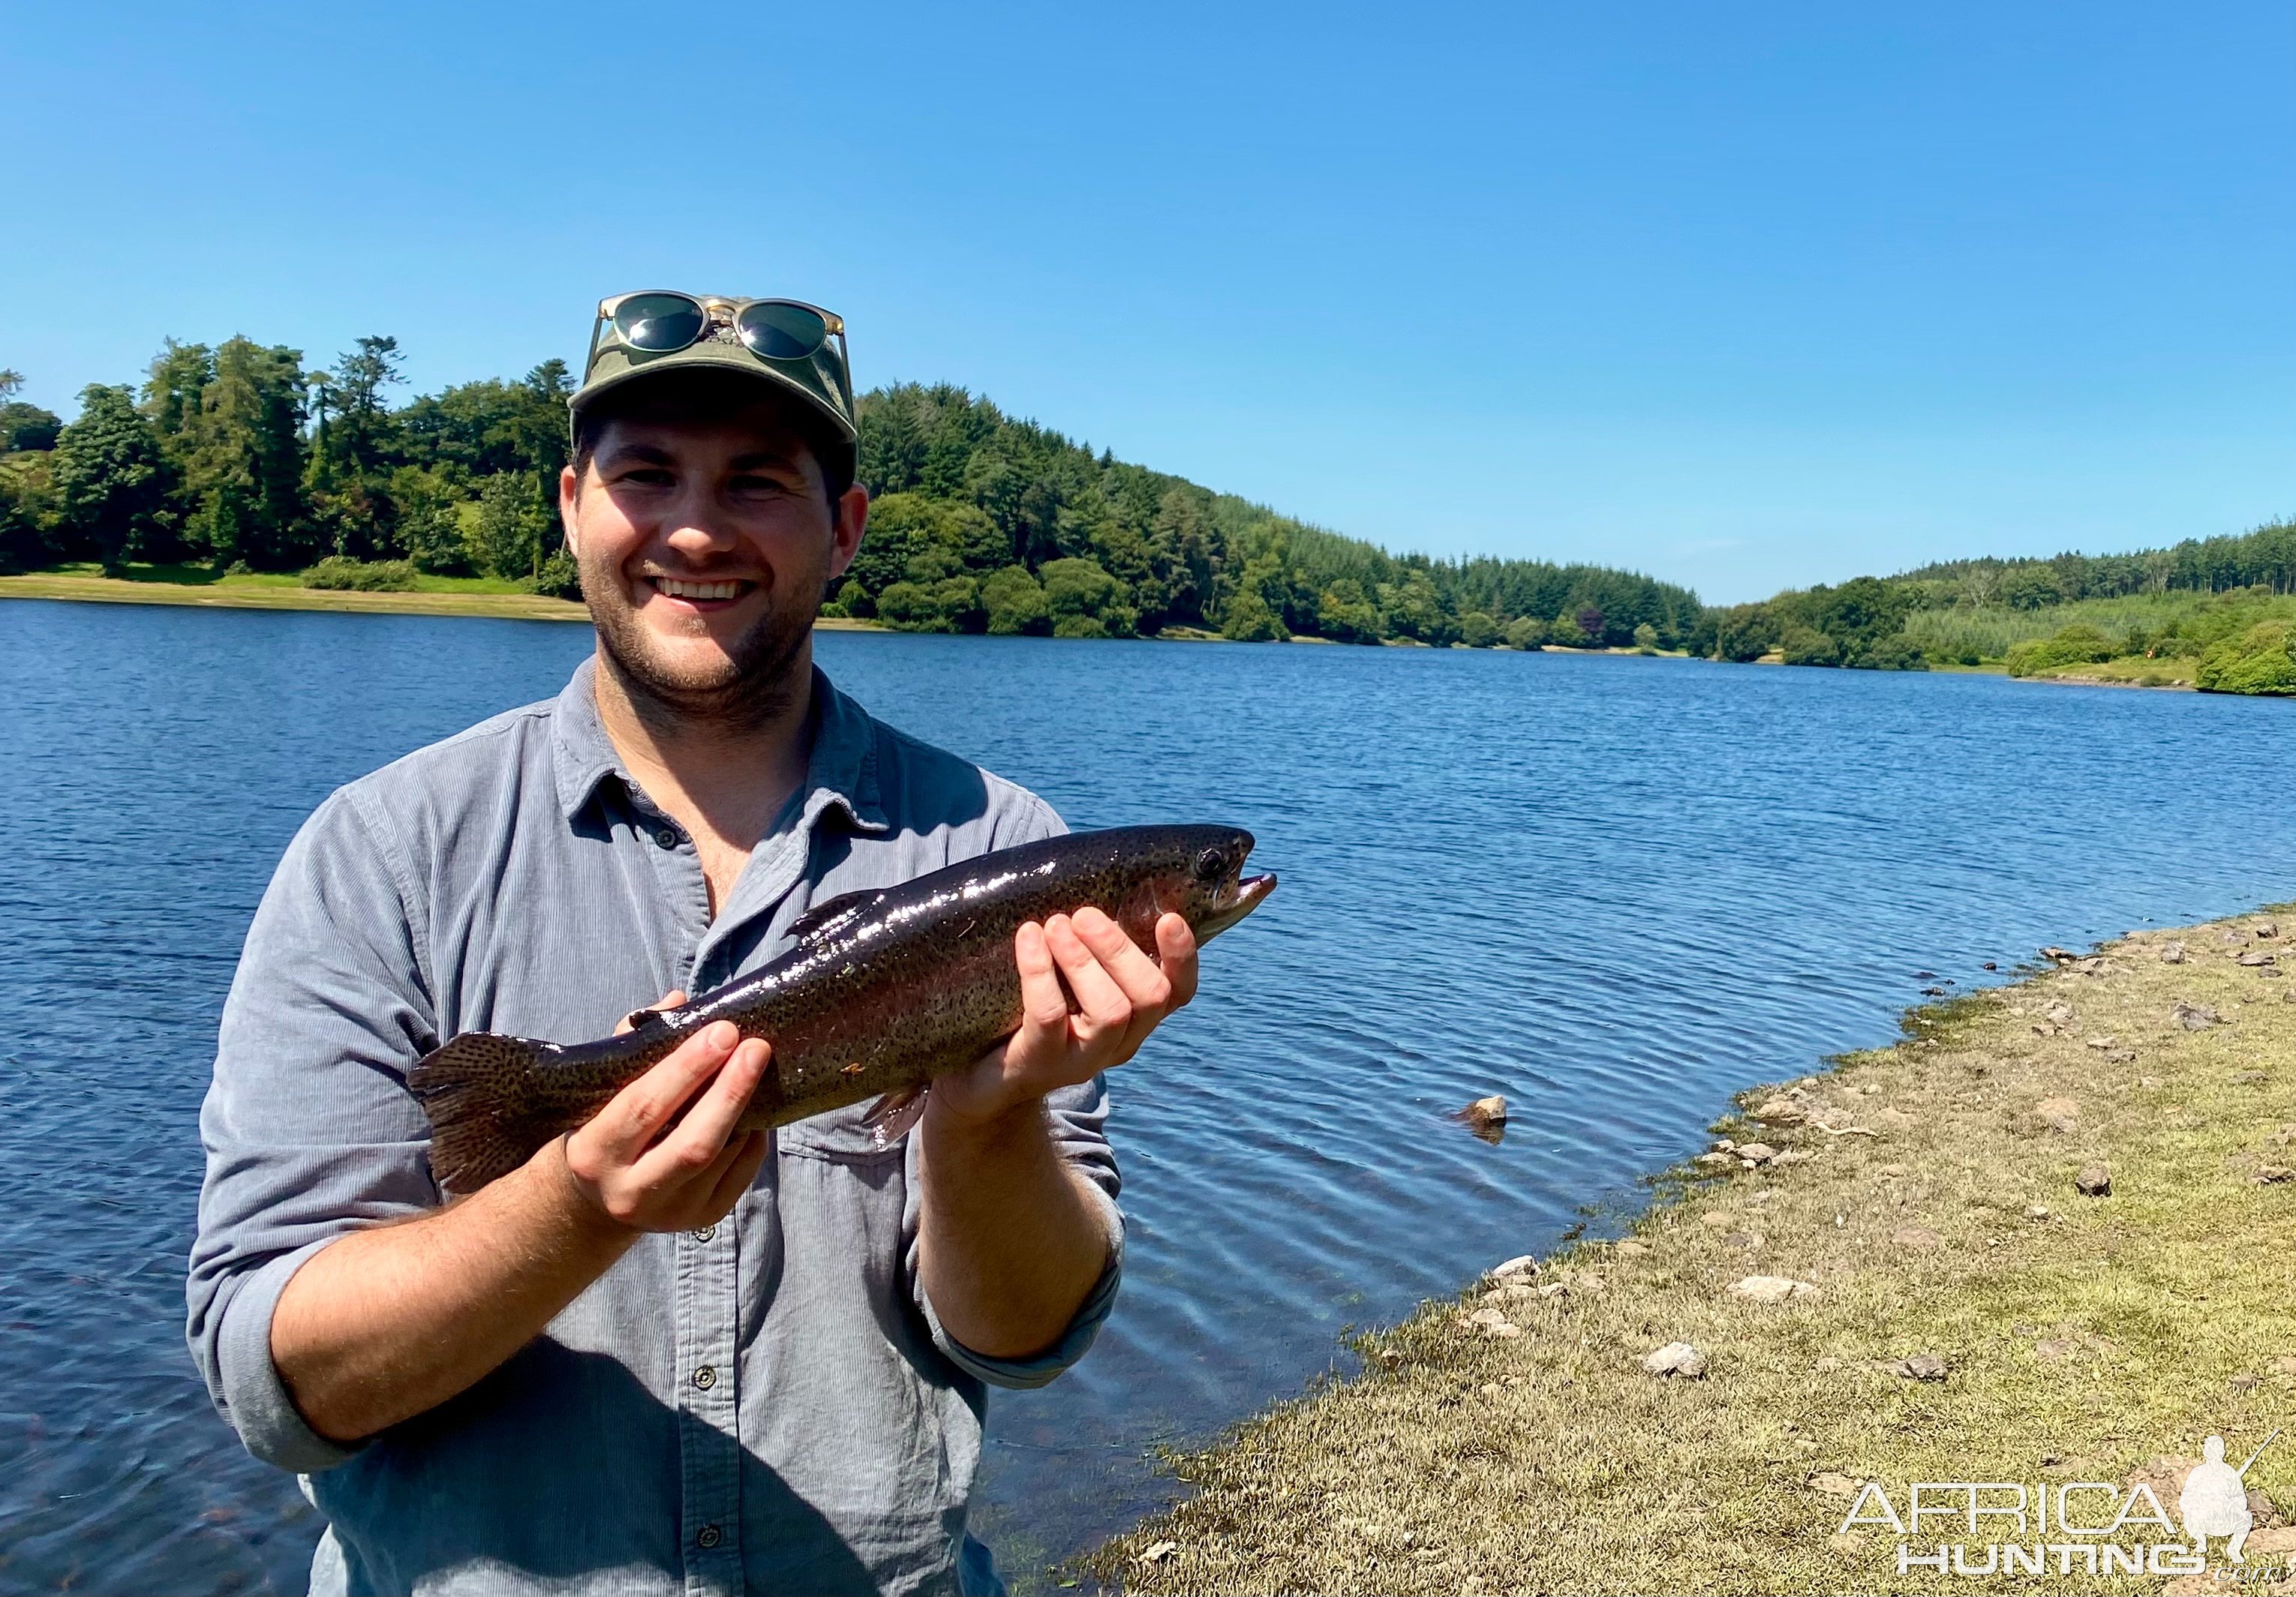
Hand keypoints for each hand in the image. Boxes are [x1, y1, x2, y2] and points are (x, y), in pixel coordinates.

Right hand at [552, 991, 770, 1231]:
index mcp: (594, 1154)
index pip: (646, 1107)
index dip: (687, 1068)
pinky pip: (742, 1172)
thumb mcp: (603, 1090)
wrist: (598, 1201)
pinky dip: (754, 1136)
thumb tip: (680, 1001)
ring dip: (745, 1108)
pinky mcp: (703, 1220)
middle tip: (756, 1047)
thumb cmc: (605, 1126)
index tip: (723, 1031)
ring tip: (756, 1067)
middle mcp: (629, 1193)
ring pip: (723, 1157)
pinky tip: (755, 1109)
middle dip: (731, 1091)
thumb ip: (636, 1043)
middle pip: (695, 1144)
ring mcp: (670, 1213)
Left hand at [928, 909, 1197, 1132]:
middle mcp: (1119, 1042)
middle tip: (1083, 915)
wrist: (983, 1078)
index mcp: (1135, 1018)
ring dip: (1083, 960)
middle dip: (1119, 949)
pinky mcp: (1040, 1063)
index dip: (1182, 957)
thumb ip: (1091, 948)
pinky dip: (1039, 971)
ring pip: (1110, 1011)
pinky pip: (1049, 1015)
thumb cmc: (1030, 1010)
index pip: (1178, 992)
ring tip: (1055, 925)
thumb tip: (1090, 888)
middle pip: (1149, 997)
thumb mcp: (1070, 981)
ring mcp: (1082, 1059)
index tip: (1168, 918)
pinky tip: (1028, 938)